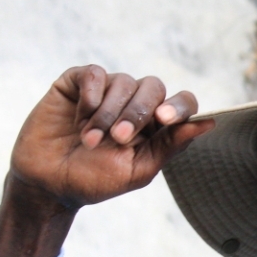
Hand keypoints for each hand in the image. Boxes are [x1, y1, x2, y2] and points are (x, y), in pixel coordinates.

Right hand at [0, 66, 212, 256]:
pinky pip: (94, 73)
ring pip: (123, 81)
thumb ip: (170, 145)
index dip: (179, 106)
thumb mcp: (137, 169)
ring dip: (108, 113)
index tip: (165, 119)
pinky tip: (80, 114)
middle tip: (118, 138)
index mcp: (155, 125)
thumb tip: (209, 123)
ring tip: (89, 140)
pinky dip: (91, 93)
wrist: (47, 183)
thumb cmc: (94, 180)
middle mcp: (134, 103)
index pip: (182, 102)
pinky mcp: (77, 83)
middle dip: (136, 113)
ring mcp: (106, 91)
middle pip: (153, 87)